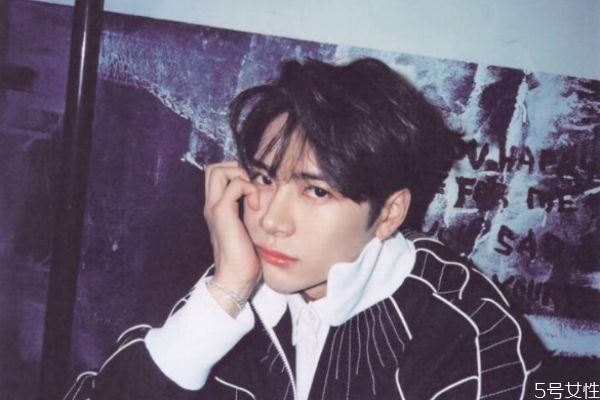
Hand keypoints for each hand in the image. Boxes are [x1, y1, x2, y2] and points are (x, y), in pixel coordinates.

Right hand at [203, 161, 260, 314]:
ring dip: (240, 174)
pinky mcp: (222, 213)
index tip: (254, 186)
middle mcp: (212, 205)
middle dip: (235, 167)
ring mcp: (214, 208)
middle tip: (251, 184)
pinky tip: (255, 205)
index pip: (218, 175)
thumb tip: (269, 205)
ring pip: (218, 171)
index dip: (235, 172)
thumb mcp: (249, 231)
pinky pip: (234, 185)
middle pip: (214, 168)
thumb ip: (252, 215)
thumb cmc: (246, 260)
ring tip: (252, 193)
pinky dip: (248, 188)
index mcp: (217, 208)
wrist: (234, 279)